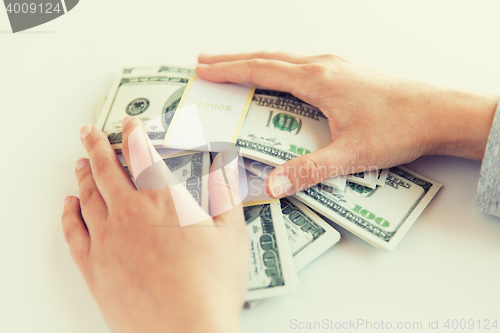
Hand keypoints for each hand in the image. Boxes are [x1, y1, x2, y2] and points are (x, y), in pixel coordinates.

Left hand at [61, 117, 248, 332]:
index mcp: (163, 200)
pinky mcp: (94, 267)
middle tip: (88, 132)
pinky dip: (68, 212)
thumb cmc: (212, 285)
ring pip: (87, 196)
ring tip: (79, 162)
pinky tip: (68, 203)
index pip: (142, 154)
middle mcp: (129, 213)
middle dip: (96, 145)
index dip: (134, 134)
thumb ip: (227, 194)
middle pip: (105, 169)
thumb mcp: (233, 234)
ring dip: (83, 174)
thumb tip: (227, 165)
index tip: (129, 122)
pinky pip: (73, 231)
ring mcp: (107, 239)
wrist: (186, 332)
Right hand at [197, 52, 498, 197]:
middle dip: (233, 60)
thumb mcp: (350, 155)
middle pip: (267, 58)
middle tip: (205, 61)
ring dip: (255, 61)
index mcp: (318, 80)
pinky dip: (277, 67)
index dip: (229, 71)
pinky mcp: (346, 74)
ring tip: (233, 65)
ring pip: (284, 59)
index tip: (203, 70)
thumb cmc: (398, 127)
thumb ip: (307, 171)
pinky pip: (300, 65)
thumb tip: (272, 185)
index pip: (261, 70)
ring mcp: (336, 67)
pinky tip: (277, 76)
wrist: (439, 112)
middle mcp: (323, 67)